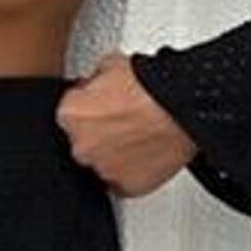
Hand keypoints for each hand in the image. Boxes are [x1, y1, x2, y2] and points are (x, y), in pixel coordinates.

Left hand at [54, 51, 198, 198]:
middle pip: (84, 142)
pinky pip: (124, 181)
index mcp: (70, 115)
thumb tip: (97, 82)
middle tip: (125, 122)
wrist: (181, 108)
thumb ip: (94, 80)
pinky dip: (133, 171)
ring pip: (103, 163)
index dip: (89, 108)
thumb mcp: (112, 65)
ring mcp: (103, 169)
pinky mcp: (127, 186)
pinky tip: (146, 153)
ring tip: (139, 137)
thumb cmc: (152, 88)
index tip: (103, 106)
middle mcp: (82, 146)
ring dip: (116, 153)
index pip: (70, 115)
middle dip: (101, 134)